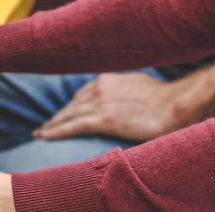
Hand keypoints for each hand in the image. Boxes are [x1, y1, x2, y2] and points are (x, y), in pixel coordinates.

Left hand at [33, 72, 177, 142]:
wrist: (174, 104)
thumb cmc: (163, 98)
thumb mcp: (138, 85)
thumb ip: (124, 90)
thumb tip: (124, 98)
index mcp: (108, 79)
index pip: (82, 94)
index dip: (70, 105)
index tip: (62, 113)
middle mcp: (100, 88)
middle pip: (72, 105)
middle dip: (57, 116)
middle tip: (43, 126)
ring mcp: (100, 103)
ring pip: (68, 115)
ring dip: (53, 124)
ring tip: (40, 133)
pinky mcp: (103, 120)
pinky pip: (73, 126)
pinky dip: (56, 131)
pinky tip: (45, 136)